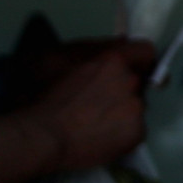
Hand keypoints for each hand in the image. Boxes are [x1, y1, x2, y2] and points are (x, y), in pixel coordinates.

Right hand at [18, 38, 154, 171]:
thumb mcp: (53, 57)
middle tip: (94, 100)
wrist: (39, 138)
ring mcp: (135, 108)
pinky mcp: (136, 133)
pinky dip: (119, 133)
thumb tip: (117, 44)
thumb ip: (89, 48)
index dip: (137, 60)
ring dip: (119, 111)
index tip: (130, 67)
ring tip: (90, 122)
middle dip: (120, 88)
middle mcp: (130, 81)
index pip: (144, 51)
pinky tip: (96, 136)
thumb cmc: (38, 98)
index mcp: (113, 60)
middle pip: (136, 81)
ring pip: (134, 106)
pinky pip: (133, 129)